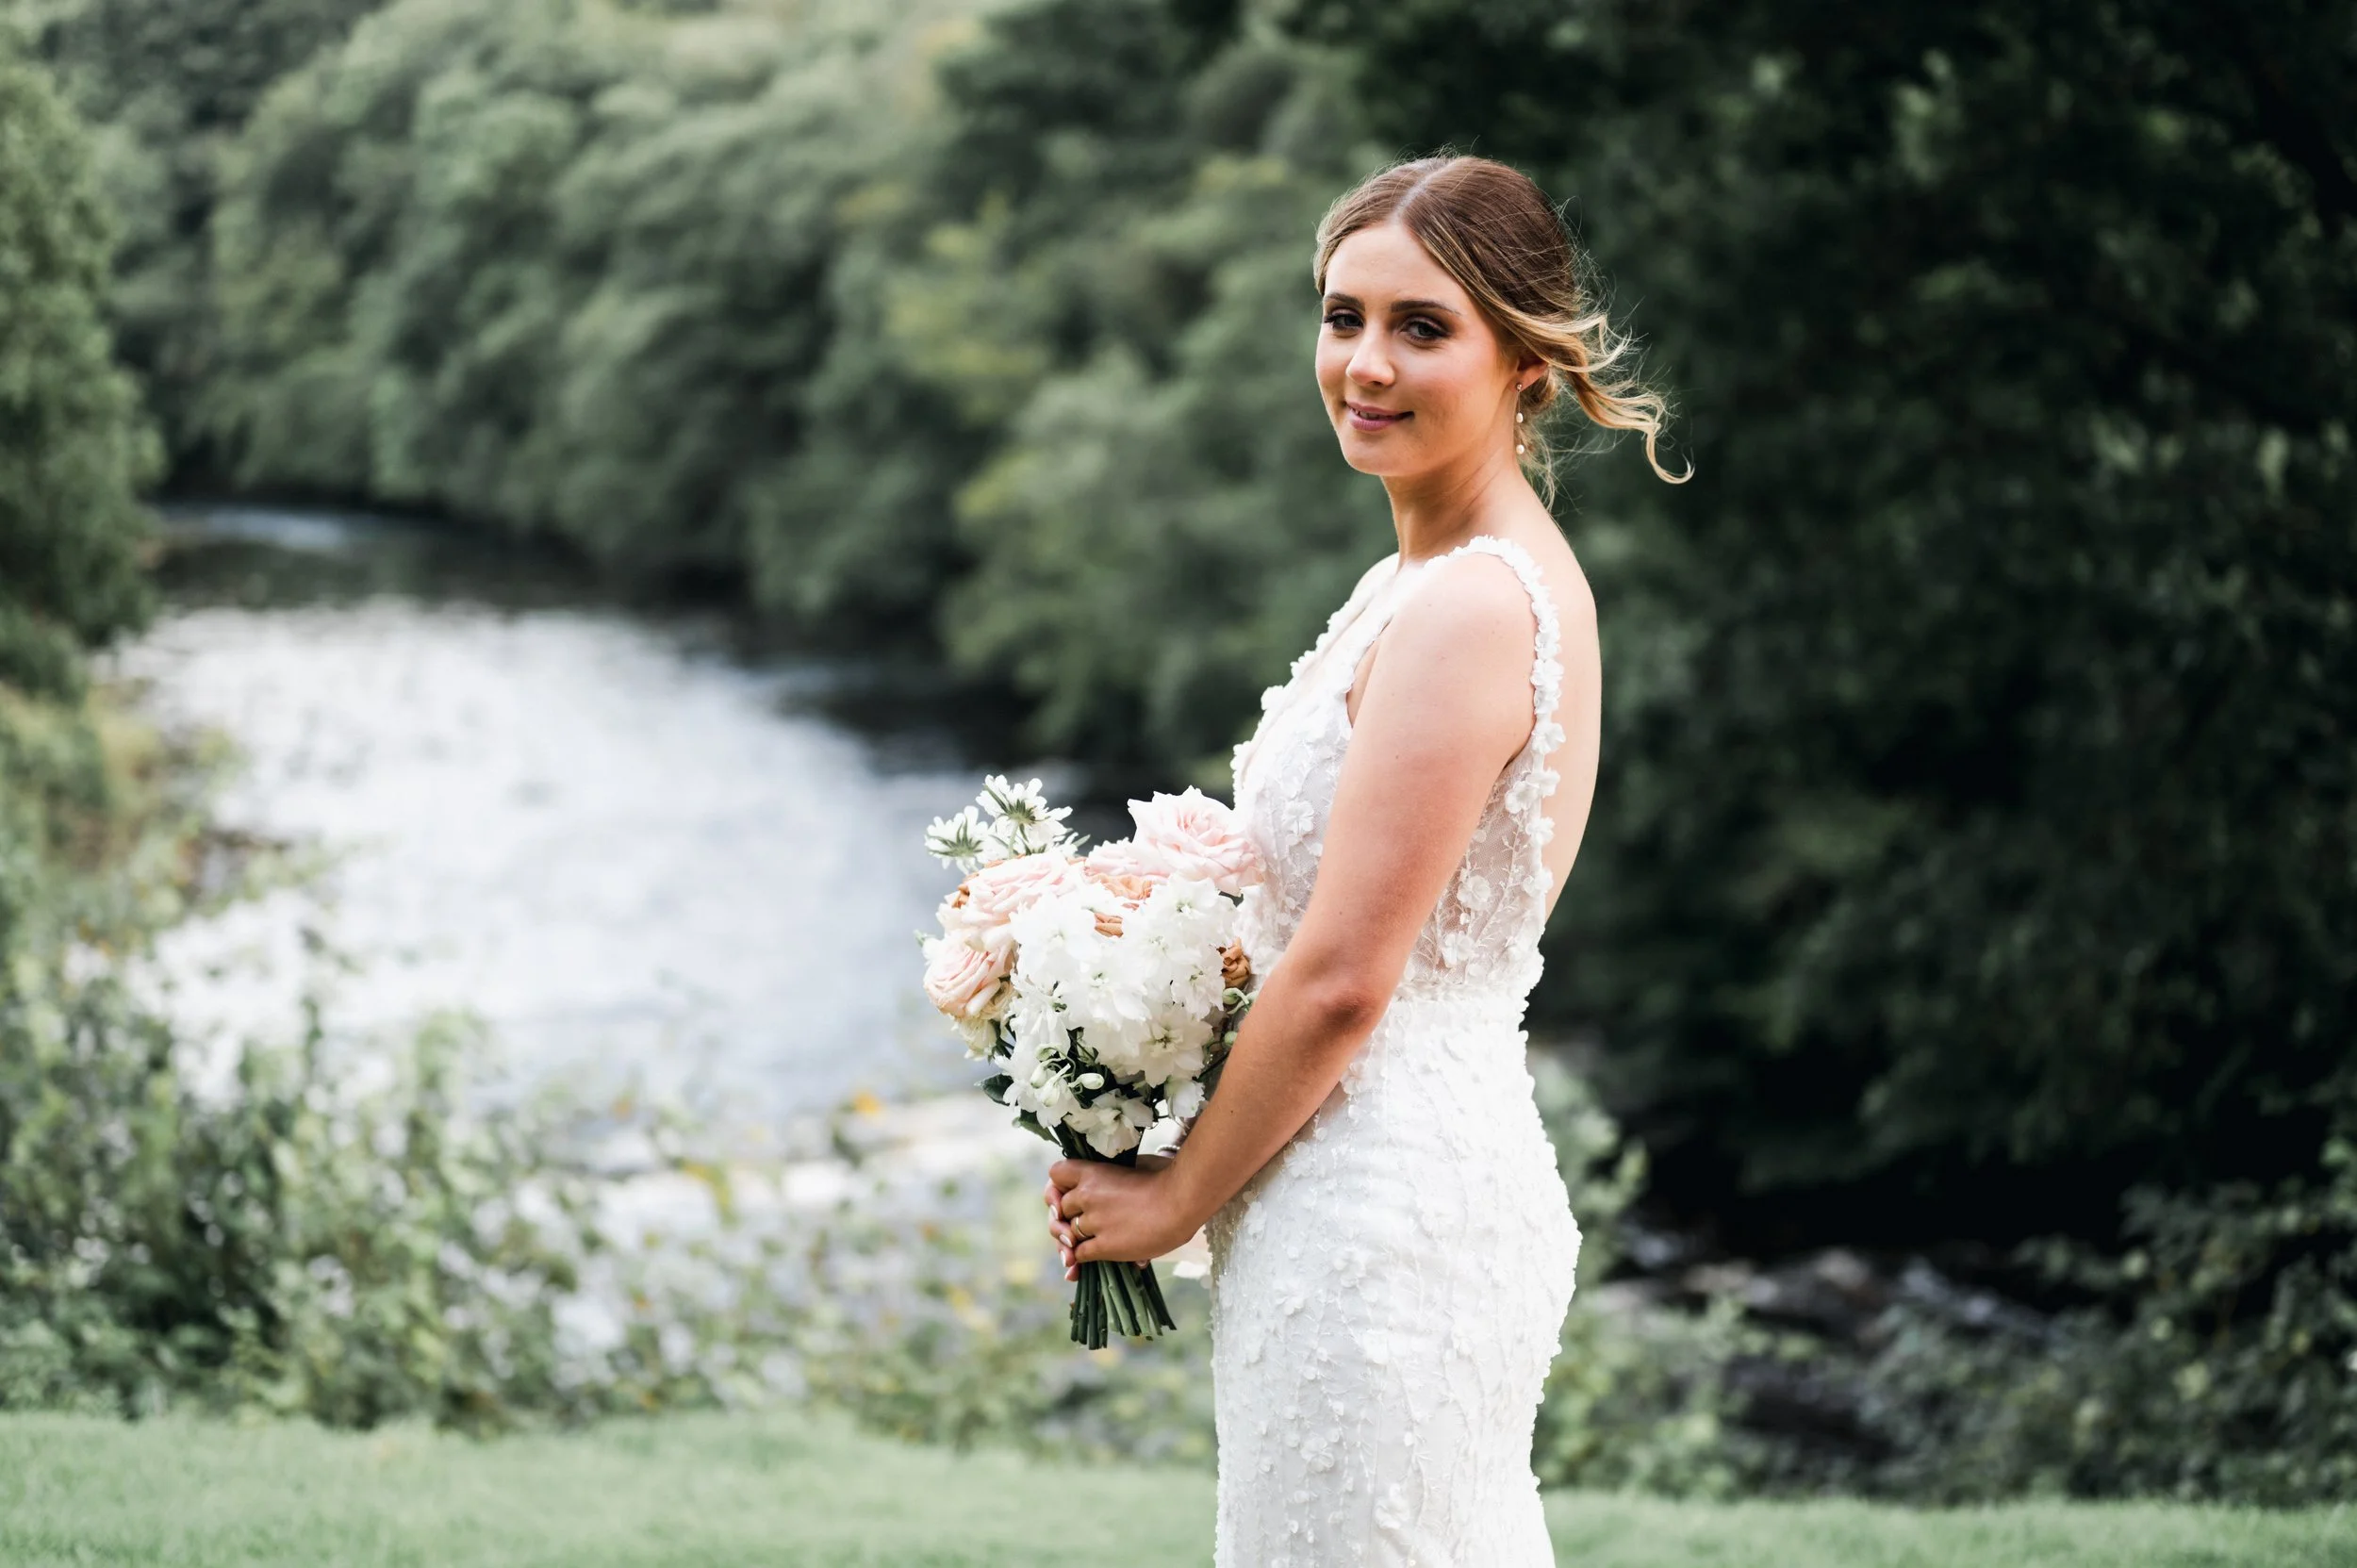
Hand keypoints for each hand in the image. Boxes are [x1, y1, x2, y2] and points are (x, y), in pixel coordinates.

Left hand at [1042, 1155, 1192, 1278]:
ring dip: (1073, 1240)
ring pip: (1068, 1233)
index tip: (1068, 1194)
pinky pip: (1079, 1254)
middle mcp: (1087, 1194)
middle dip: (1067, 1217)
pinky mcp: (1104, 1245)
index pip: (1056, 1174)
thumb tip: (1108, 1184)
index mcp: (1093, 1171)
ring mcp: (1094, 1220)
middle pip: (1060, 1208)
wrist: (1181, 1201)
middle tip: (1076, 1227)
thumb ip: (1115, 1177)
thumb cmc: (1166, 1178)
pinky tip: (1084, 1262)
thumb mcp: (1134, 1166)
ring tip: (1080, 1245)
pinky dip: (1079, 1259)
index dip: (1059, 1186)